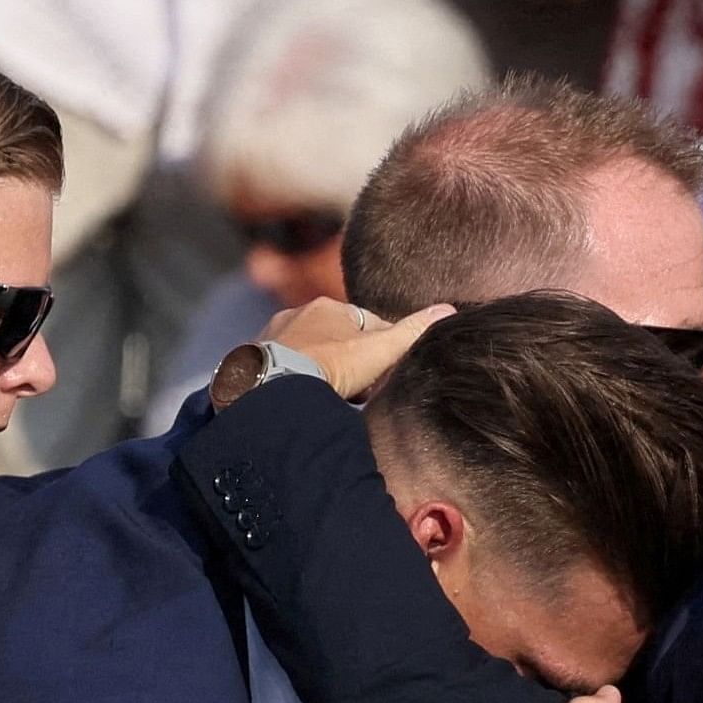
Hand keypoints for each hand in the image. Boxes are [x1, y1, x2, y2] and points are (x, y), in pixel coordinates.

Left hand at [255, 300, 450, 401]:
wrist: (278, 386)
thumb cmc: (334, 365)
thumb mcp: (382, 350)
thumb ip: (412, 332)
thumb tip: (449, 309)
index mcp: (330, 306)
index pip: (367, 325)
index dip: (380, 351)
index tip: (383, 375)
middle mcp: (298, 312)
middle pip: (336, 338)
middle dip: (349, 360)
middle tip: (359, 389)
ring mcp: (273, 334)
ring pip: (309, 351)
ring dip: (322, 369)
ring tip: (330, 395)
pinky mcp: (253, 356)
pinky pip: (283, 366)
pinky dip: (295, 378)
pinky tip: (302, 396)